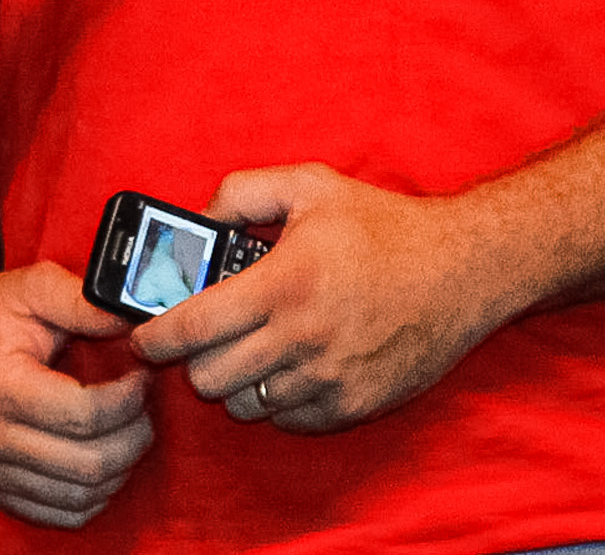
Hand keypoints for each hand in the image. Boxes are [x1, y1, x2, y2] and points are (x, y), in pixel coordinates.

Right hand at [0, 259, 153, 528]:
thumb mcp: (32, 286)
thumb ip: (83, 302)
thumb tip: (135, 319)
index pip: (82, 415)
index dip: (127, 399)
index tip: (140, 375)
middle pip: (87, 463)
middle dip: (133, 436)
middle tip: (143, 407)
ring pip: (79, 496)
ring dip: (119, 467)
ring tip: (126, 430)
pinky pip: (59, 515)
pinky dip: (93, 496)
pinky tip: (103, 461)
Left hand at [134, 166, 509, 431]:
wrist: (463, 271)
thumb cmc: (383, 227)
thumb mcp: (308, 185)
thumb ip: (240, 193)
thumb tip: (198, 221)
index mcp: (283, 284)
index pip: (192, 328)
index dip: (154, 338)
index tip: (141, 337)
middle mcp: (302, 339)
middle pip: (209, 378)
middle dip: (194, 358)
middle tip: (203, 336)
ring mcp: (328, 379)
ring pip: (245, 405)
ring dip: (235, 380)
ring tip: (248, 348)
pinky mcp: (352, 406)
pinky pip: (286, 420)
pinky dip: (275, 399)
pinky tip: (287, 364)